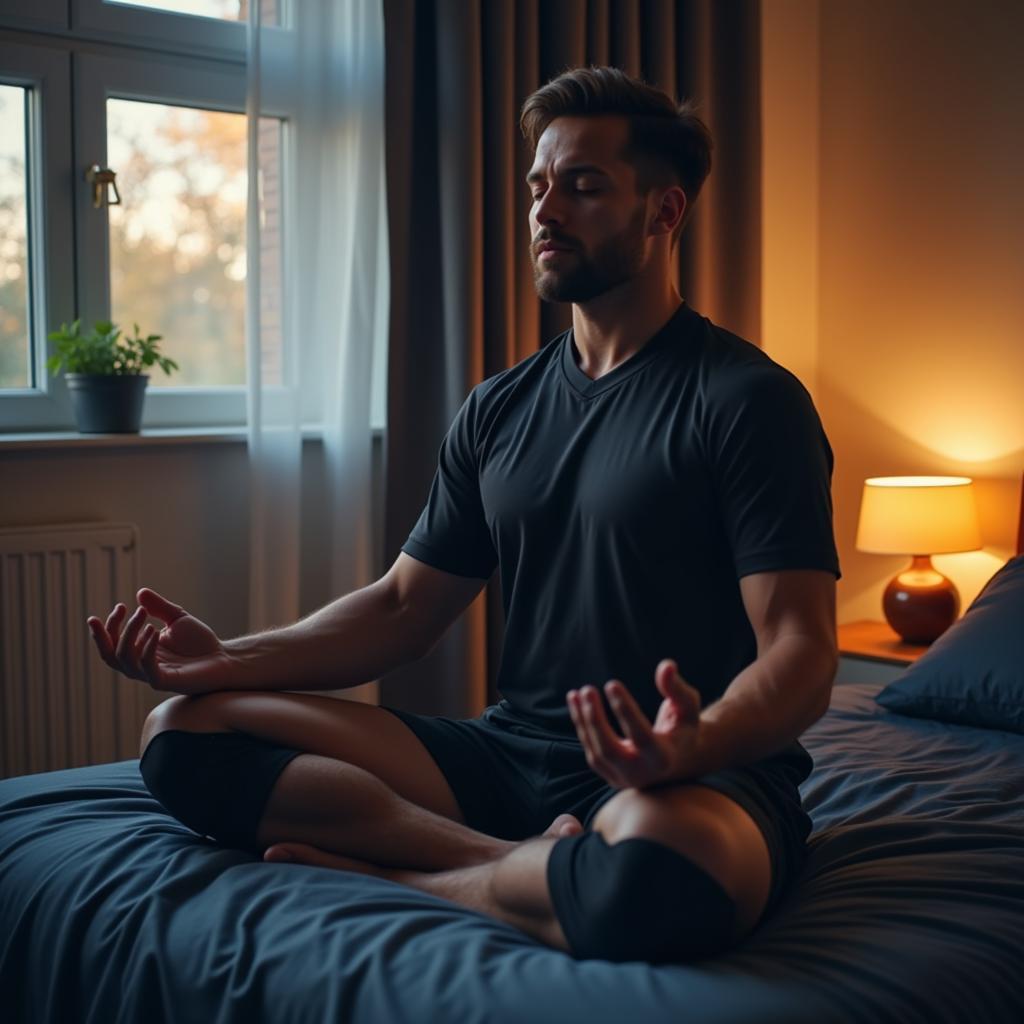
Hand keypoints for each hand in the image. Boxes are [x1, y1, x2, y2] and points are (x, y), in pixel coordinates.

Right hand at [87, 588, 234, 694]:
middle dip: (105, 633)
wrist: (223, 658)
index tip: (120, 605)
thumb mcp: (177, 619)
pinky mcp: (165, 682)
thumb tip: (140, 593)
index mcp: (140, 652)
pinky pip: (147, 668)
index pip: (112, 643)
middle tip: (121, 608)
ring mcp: (152, 675)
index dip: (109, 626)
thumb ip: (159, 607)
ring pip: (125, 659)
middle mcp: (141, 666)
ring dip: (129, 634)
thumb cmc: (200, 642)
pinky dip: (146, 648)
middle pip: (110, 655)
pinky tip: (154, 630)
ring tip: (143, 614)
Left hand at [567, 659, 701, 789]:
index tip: (611, 683)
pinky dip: (581, 725)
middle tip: (588, 689)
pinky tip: (575, 699)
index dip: (625, 710)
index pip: (640, 736)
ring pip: (596, 752)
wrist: (679, 758)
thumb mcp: (687, 706)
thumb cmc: (683, 725)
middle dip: (595, 720)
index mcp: (663, 759)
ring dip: (583, 721)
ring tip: (579, 692)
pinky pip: (590, 750)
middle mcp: (642, 774)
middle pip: (610, 750)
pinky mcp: (609, 775)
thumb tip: (666, 666)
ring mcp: (623, 778)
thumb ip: (678, 688)